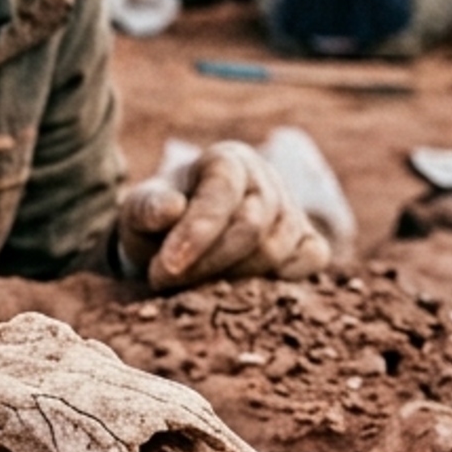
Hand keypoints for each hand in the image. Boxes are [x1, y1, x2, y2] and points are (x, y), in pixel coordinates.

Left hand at [114, 140, 331, 291]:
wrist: (181, 238)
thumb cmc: (160, 221)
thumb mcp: (139, 211)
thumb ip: (148, 208)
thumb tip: (171, 209)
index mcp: (226, 161)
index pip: (223, 191)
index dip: (196, 232)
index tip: (165, 268)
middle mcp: (266, 179)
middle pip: (252, 226)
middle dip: (208, 262)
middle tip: (166, 282)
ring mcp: (292, 209)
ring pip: (277, 249)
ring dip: (233, 279)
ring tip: (194, 287)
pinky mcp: (308, 239)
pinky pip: (312, 258)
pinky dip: (281, 279)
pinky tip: (242, 290)